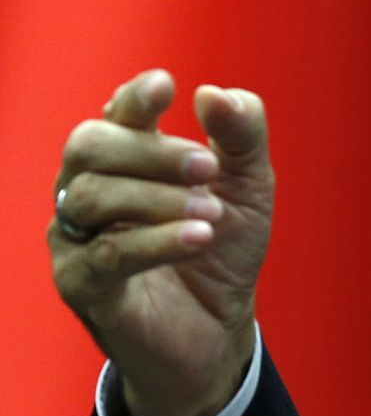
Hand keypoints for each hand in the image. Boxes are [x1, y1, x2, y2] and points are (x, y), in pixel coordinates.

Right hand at [50, 69, 274, 415]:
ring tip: (213, 215)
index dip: (136, 97)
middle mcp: (90, 191)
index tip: (168, 86)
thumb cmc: (223, 248)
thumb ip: (241, 135)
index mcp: (127, 159)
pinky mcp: (81, 285)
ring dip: (158, 199)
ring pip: (92, 197)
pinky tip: (199, 236)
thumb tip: (215, 92)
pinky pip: (104, 254)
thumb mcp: (249, 185)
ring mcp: (77, 238)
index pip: (116, 113)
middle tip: (209, 167)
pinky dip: (156, 241)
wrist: (218, 328)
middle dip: (150, 150)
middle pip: (89, 146)